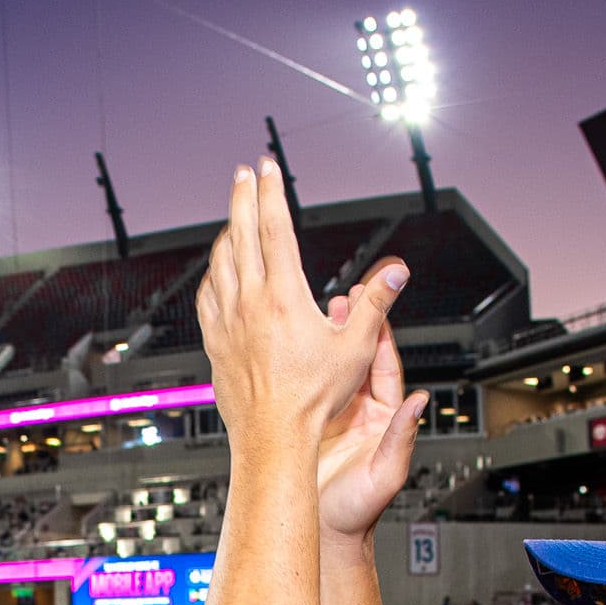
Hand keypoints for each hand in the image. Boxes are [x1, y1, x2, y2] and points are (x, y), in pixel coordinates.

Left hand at [195, 159, 410, 459]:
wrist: (273, 437)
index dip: (271, 191)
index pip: (274, 227)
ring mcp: (228, 321)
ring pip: (220, 261)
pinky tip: (217, 270)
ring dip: (226, 231)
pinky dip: (213, 272)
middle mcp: (249, 303)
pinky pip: (208, 294)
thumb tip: (398, 272)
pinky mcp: (216, 341)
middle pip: (240, 233)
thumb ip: (376, 304)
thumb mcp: (356, 348)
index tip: (268, 167)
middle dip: (242, 197)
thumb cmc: (313, 401)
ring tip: (233, 216)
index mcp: (284, 296)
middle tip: (243, 175)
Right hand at [314, 297, 427, 542]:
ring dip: (326, 341)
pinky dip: (303, 365)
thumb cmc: (357, 512)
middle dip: (352, 327)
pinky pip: (308, 388)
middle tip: (344, 296)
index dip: (380, 335)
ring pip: (331, 369)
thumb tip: (421, 402)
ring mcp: (331, 416)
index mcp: (383, 419)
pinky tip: (294, 347)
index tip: (376, 305)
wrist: (321, 533)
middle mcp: (358, 413)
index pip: (384, 367)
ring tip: (318, 311)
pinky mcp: (307, 424)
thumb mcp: (385, 473)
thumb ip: (401, 436)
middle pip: (357, 360)